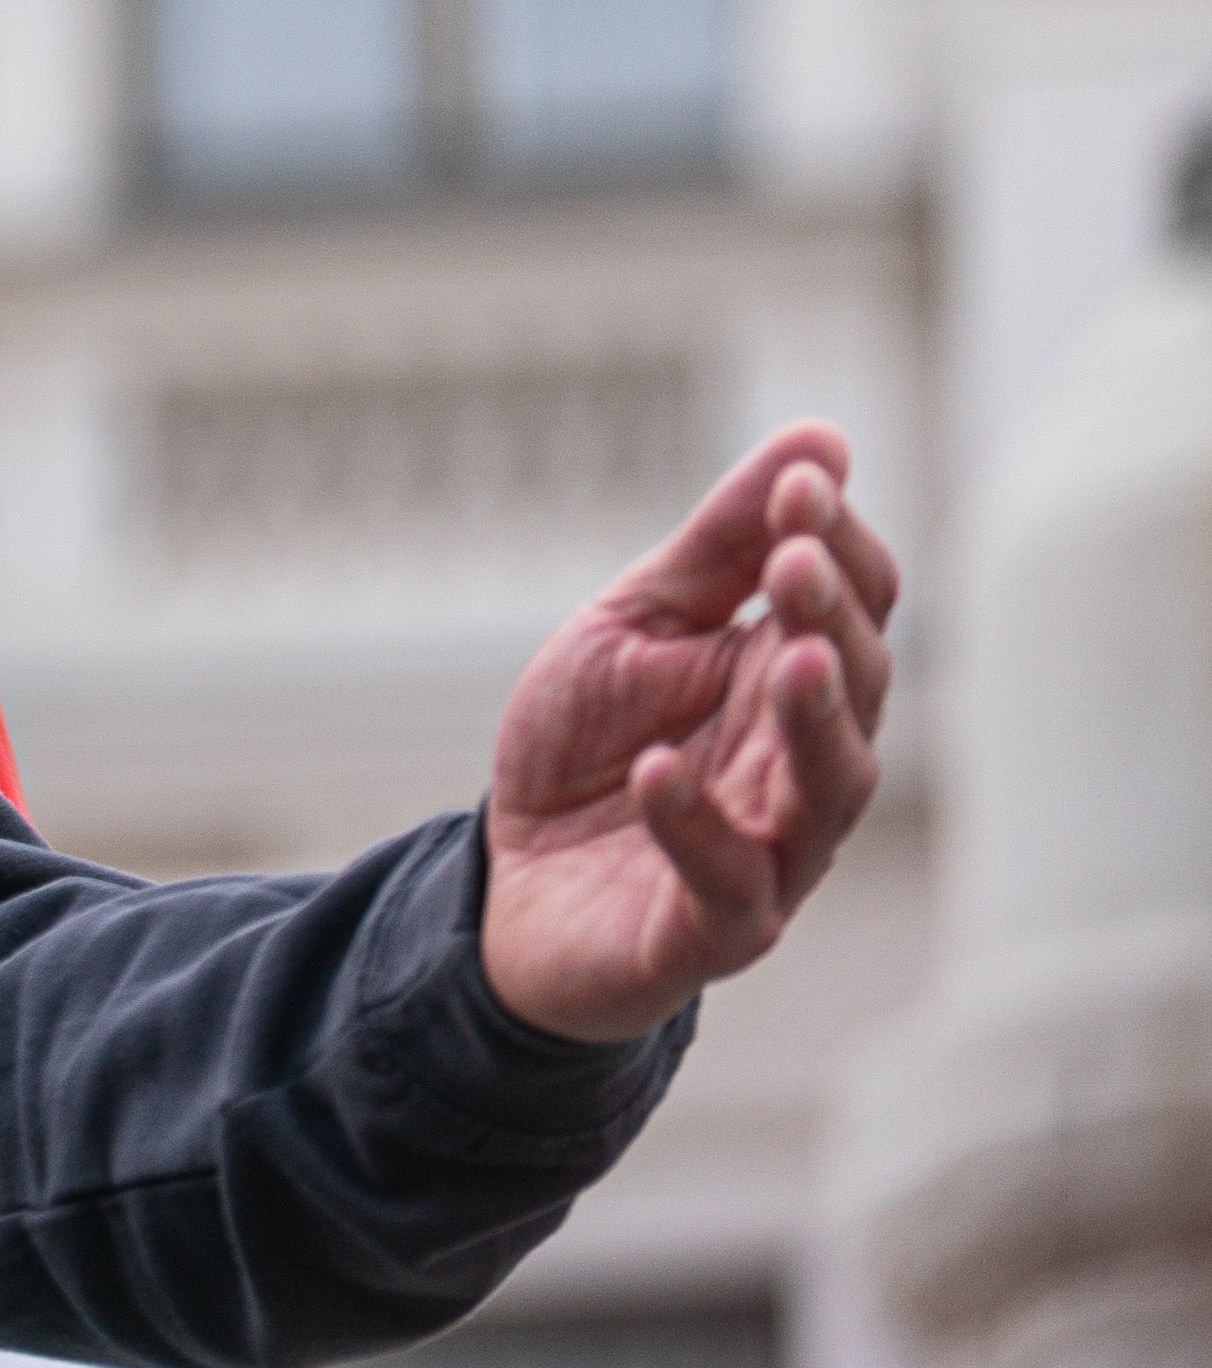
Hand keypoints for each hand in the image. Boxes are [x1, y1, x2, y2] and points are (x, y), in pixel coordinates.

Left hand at [480, 422, 899, 1044]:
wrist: (507, 885)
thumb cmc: (588, 749)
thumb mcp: (634, 628)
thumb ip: (719, 548)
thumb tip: (820, 439)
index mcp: (792, 682)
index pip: (854, 603)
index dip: (836, 540)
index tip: (803, 478)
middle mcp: (807, 765)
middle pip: (860, 684)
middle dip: (829, 616)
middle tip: (795, 555)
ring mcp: (775, 852)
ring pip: (834, 786)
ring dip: (815, 716)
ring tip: (787, 655)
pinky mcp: (717, 928)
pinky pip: (729, 880)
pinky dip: (695, 823)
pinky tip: (657, 769)